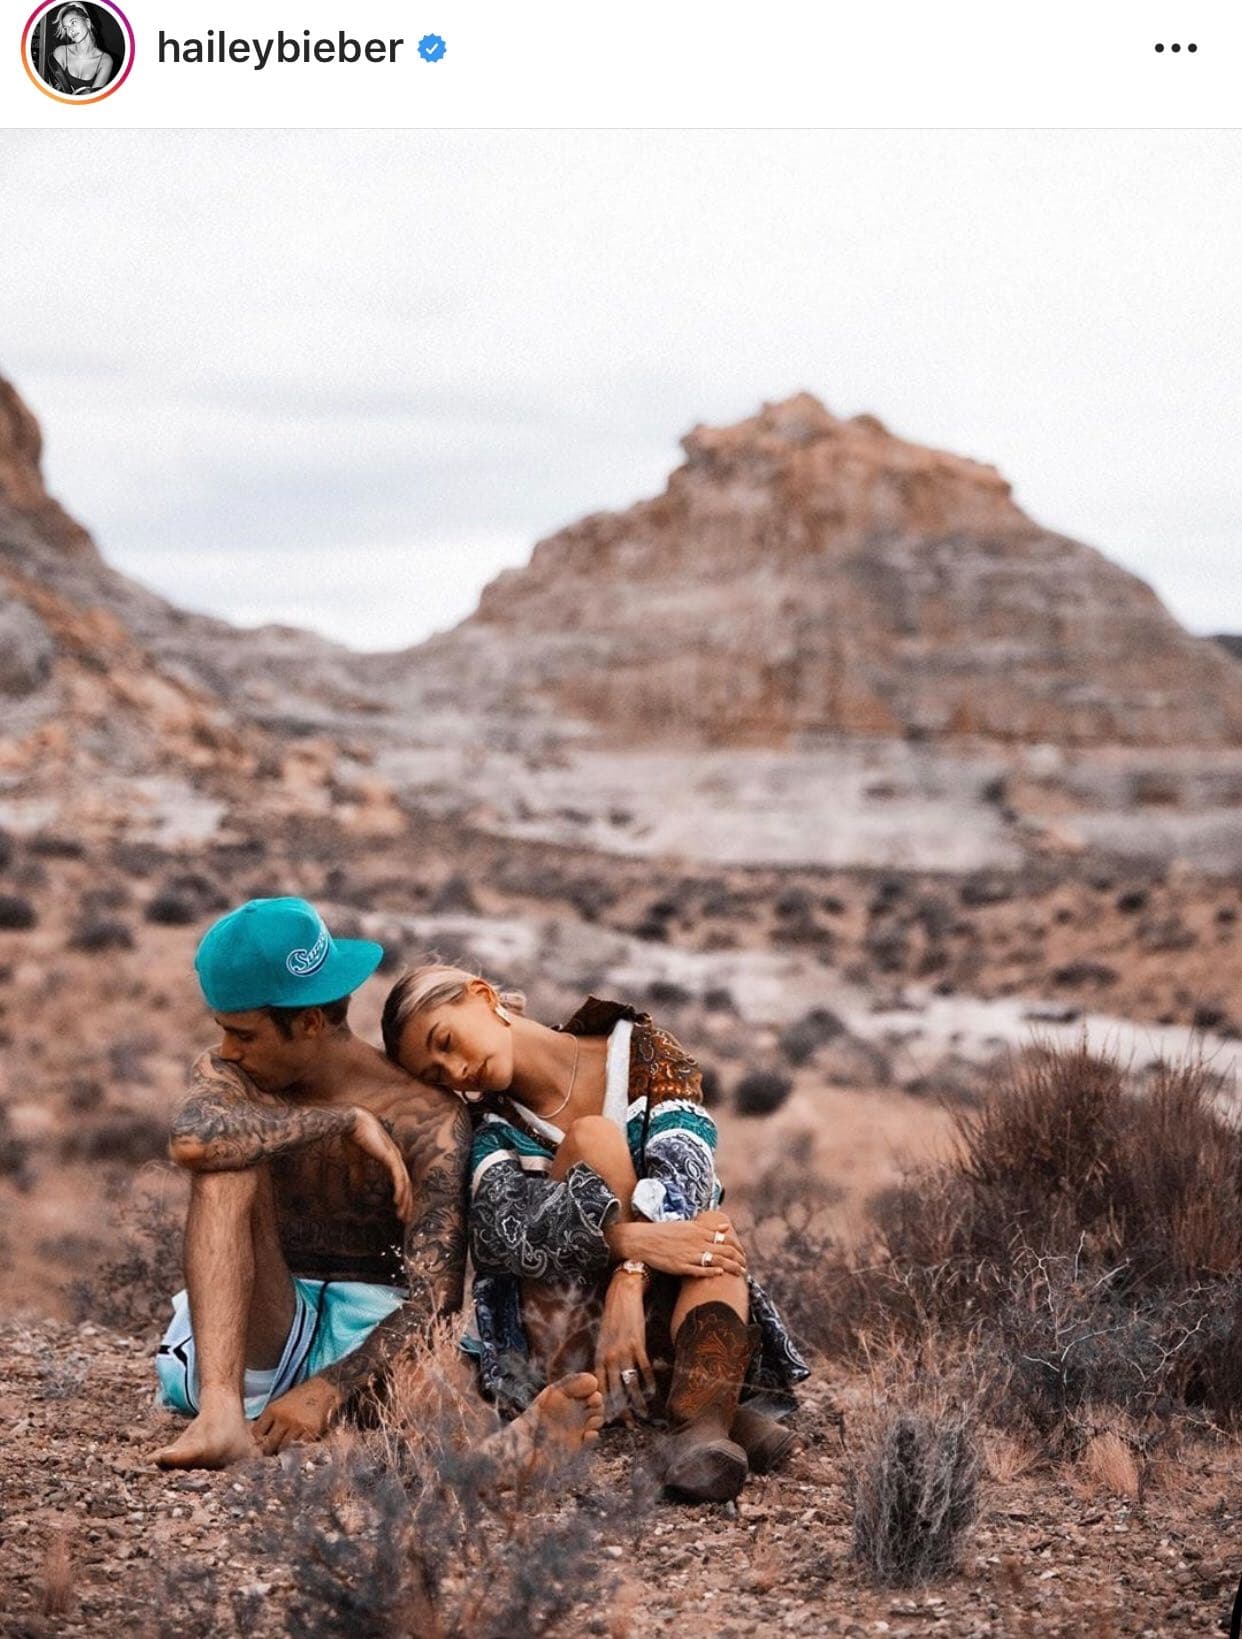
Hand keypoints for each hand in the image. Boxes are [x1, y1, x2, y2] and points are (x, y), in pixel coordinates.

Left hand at [252, 1375, 342, 1454]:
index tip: (263, 1443)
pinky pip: (299, 1449)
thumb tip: (259, 1441)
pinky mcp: (312, 1431)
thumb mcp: (280, 1404)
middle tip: (274, 1453)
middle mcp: (284, 1418)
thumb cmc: (299, 1398)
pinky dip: (297, 1451)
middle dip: (269, 1451)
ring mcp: (298, 1425)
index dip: (259, 1441)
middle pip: (268, 1445)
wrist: (323, 1388)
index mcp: (273, 1410)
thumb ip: (269, 1420)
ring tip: (285, 1453)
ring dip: (283, 1453)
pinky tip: (297, 1449)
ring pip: (283, 1450)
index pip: (257, 1434)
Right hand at [349, 1108, 413, 1222]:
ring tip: (402, 1214)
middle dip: (406, 1202)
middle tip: (404, 1218)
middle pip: (406, 1184)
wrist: (352, 1122)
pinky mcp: (390, 1156)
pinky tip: (397, 1201)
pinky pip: (398, 1176)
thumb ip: (358, 1174)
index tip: (398, 1210)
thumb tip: (357, 1189)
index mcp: (389, 1159)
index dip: (401, 1196)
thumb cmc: (354, 1137)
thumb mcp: (356, 1161)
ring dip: (404, 1200)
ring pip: (405, 1183)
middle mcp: (395, 1158)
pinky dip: (400, 1189)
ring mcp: (394, 1156)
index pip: (400, 1181)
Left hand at [594, 1271, 654, 1424]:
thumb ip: (605, 1359)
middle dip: (623, 1409)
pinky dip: (649, 1381)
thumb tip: (607, 1379)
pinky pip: (644, 1368)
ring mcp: (624, 1351)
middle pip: (615, 1389)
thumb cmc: (612, 1319)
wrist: (622, 1296)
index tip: (610, 1420)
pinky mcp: (637, 1343)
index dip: (606, 1404)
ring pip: (630, 1382)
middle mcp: (610, 1356)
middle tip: (630, 1425)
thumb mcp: (603, 1340)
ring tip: (644, 1414)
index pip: (601, 1387)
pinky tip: (654, 1391)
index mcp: (600, 1356)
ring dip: (638, 1400)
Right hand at [625, 1212, 746, 1278]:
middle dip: (738, 1259)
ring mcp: (689, 1254)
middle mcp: (696, 1242)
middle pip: (725, 1250)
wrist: (645, 1240)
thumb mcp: (688, 1225)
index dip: (737, 1247)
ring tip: (739, 1273)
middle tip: (744, 1266)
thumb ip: (708, 1227)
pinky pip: (699, 1270)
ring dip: (730, 1267)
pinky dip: (711, 1272)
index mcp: (699, 1231)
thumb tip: (726, 1226)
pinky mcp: (681, 1266)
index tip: (742, 1254)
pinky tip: (720, 1274)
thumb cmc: (666, 1232)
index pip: (725, 1238)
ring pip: (716, 1261)